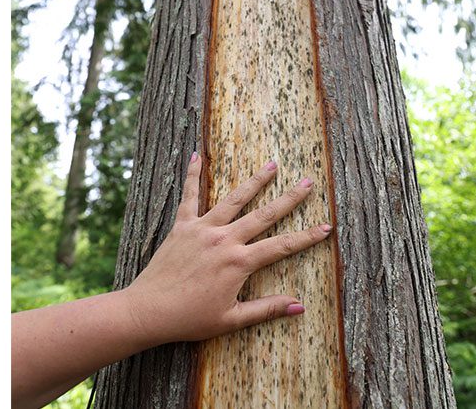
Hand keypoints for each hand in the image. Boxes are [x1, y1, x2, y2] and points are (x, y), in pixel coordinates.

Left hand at [123, 152, 331, 344]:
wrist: (148, 310)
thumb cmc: (189, 318)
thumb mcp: (232, 319)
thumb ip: (267, 309)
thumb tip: (300, 306)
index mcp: (239, 263)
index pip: (282, 246)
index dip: (307, 237)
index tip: (326, 226)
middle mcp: (224, 240)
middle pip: (263, 215)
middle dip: (289, 198)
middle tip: (308, 181)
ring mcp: (201, 230)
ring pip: (233, 199)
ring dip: (254, 181)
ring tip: (271, 165)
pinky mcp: (181, 226)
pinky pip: (189, 196)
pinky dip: (192, 175)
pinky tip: (196, 155)